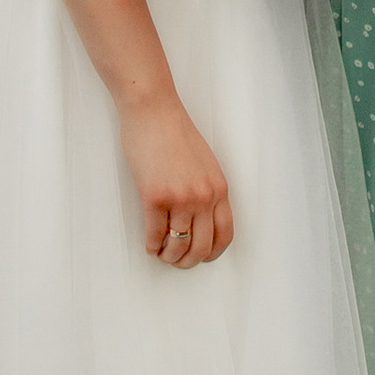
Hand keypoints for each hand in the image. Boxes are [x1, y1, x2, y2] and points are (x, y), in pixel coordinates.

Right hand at [118, 94, 234, 268]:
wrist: (154, 112)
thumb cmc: (175, 133)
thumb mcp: (205, 164)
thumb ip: (206, 189)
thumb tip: (200, 218)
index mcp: (219, 188)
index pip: (225, 233)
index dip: (214, 251)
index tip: (203, 255)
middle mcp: (203, 197)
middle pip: (203, 247)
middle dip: (189, 261)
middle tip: (179, 261)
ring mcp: (180, 198)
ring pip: (179, 245)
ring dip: (170, 256)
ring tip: (162, 254)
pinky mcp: (154, 197)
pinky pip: (155, 235)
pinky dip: (152, 245)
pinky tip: (150, 245)